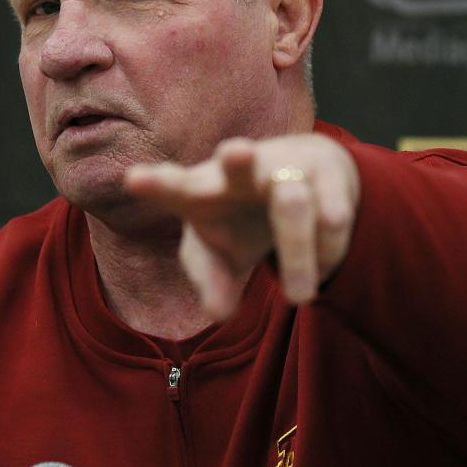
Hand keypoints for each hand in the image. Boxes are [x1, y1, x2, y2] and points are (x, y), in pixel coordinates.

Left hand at [124, 133, 359, 317]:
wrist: (303, 178)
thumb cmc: (242, 220)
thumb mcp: (220, 255)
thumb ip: (213, 282)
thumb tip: (217, 314)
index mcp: (202, 189)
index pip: (175, 186)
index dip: (156, 184)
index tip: (134, 180)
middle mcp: (242, 172)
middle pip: (236, 164)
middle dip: (236, 159)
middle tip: (236, 152)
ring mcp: (286, 168)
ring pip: (292, 203)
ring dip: (295, 249)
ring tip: (299, 298)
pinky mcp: (327, 174)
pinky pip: (332, 211)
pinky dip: (330, 237)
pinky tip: (330, 241)